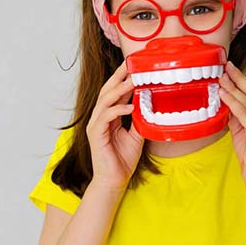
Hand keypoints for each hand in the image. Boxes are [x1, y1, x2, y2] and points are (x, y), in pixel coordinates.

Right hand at [86, 60, 144, 192]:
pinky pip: (105, 117)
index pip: (115, 92)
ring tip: (133, 81)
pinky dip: (118, 110)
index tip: (135, 65)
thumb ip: (140, 118)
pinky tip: (130, 107)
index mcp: (109, 115)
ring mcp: (96, 125)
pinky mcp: (95, 134)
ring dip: (119, 89)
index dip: (124, 78)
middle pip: (107, 90)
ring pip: (105, 100)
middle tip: (130, 64)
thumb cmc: (123, 159)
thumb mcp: (137, 134)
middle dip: (119, 76)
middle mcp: (100, 117)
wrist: (114, 180)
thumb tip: (150, 103)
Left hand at [218, 61, 245, 188]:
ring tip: (221, 78)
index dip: (243, 80)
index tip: (231, 68)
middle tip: (225, 67)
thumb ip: (237, 115)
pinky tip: (224, 94)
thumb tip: (224, 99)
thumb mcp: (243, 130)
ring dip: (232, 89)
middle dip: (237, 79)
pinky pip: (244, 113)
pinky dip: (232, 102)